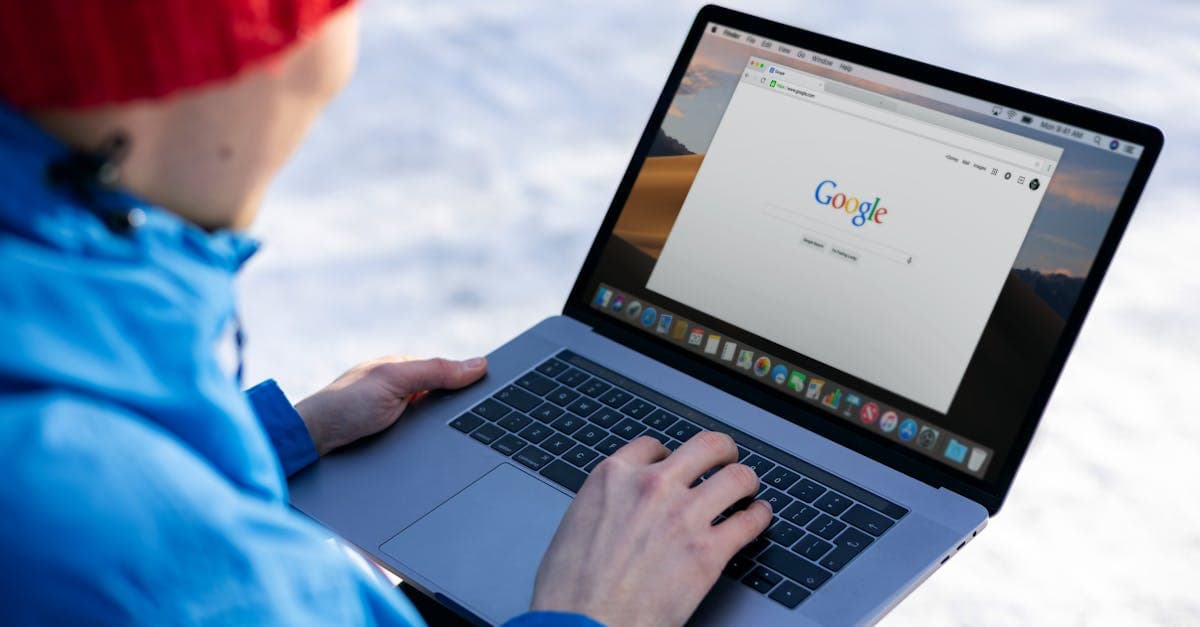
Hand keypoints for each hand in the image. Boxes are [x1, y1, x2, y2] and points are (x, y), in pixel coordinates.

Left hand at [294, 355, 486, 454]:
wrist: (311, 444)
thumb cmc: (344, 405)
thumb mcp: (394, 381)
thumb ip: (435, 371)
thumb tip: (478, 364)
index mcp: (402, 368)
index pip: (447, 373)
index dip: (468, 384)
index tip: (493, 395)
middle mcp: (400, 389)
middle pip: (443, 400)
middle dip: (457, 412)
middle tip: (475, 425)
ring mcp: (395, 415)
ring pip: (435, 424)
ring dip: (443, 432)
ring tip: (456, 441)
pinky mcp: (391, 439)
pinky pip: (422, 441)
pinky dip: (431, 445)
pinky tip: (437, 453)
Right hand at [531, 432, 771, 626]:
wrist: (584, 626)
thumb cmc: (569, 590)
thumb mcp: (576, 525)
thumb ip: (607, 505)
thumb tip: (621, 509)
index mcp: (614, 477)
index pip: (654, 447)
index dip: (669, 456)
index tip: (676, 465)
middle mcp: (652, 487)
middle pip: (705, 446)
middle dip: (721, 451)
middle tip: (726, 460)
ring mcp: (683, 516)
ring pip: (736, 477)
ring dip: (745, 481)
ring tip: (747, 489)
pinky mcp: (708, 552)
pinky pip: (749, 521)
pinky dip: (759, 516)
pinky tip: (757, 517)